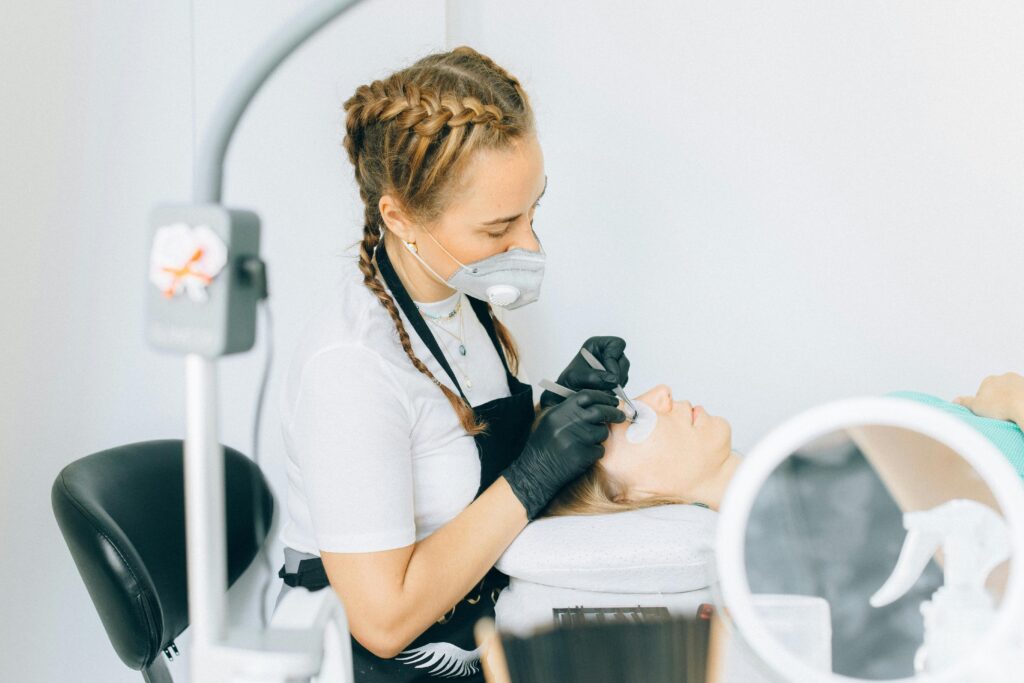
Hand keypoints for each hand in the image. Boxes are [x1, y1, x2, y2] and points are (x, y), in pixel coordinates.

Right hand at [502, 389, 625, 518]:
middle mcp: (569, 422)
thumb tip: (598, 404)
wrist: (536, 470)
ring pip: (602, 431)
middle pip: (600, 411)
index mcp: (560, 411)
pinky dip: (595, 452)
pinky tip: (582, 455)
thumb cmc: (544, 445)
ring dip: (600, 436)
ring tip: (586, 442)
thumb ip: (571, 411)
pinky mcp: (584, 454)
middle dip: (614, 413)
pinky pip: (599, 450)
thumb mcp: (552, 421)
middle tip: (620, 415)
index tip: (612, 401)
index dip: (603, 397)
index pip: (587, 396)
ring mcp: (577, 438)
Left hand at [539, 336, 630, 409]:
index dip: (614, 358)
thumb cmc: (569, 381)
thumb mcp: (576, 377)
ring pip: (624, 373)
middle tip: (606, 386)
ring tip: (601, 389)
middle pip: (623, 360)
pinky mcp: (615, 377)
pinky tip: (604, 391)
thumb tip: (614, 380)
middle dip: (617, 375)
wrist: (568, 394)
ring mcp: (612, 365)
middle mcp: (606, 353)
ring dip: (616, 383)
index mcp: (597, 345)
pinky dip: (616, 389)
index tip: (607, 372)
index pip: (617, 344)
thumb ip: (594, 377)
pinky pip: (623, 382)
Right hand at [953, 372, 1023, 426]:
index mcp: (988, 380)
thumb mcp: (976, 406)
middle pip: (997, 390)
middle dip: (997, 400)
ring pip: (1010, 392)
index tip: (986, 411)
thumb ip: (964, 402)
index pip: (982, 392)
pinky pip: (1021, 395)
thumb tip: (955, 400)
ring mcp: (1018, 381)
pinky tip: (1019, 409)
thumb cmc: (1002, 406)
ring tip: (1010, 412)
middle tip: (998, 413)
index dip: (983, 403)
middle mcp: (1003, 377)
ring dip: (1009, 400)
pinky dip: (1020, 400)